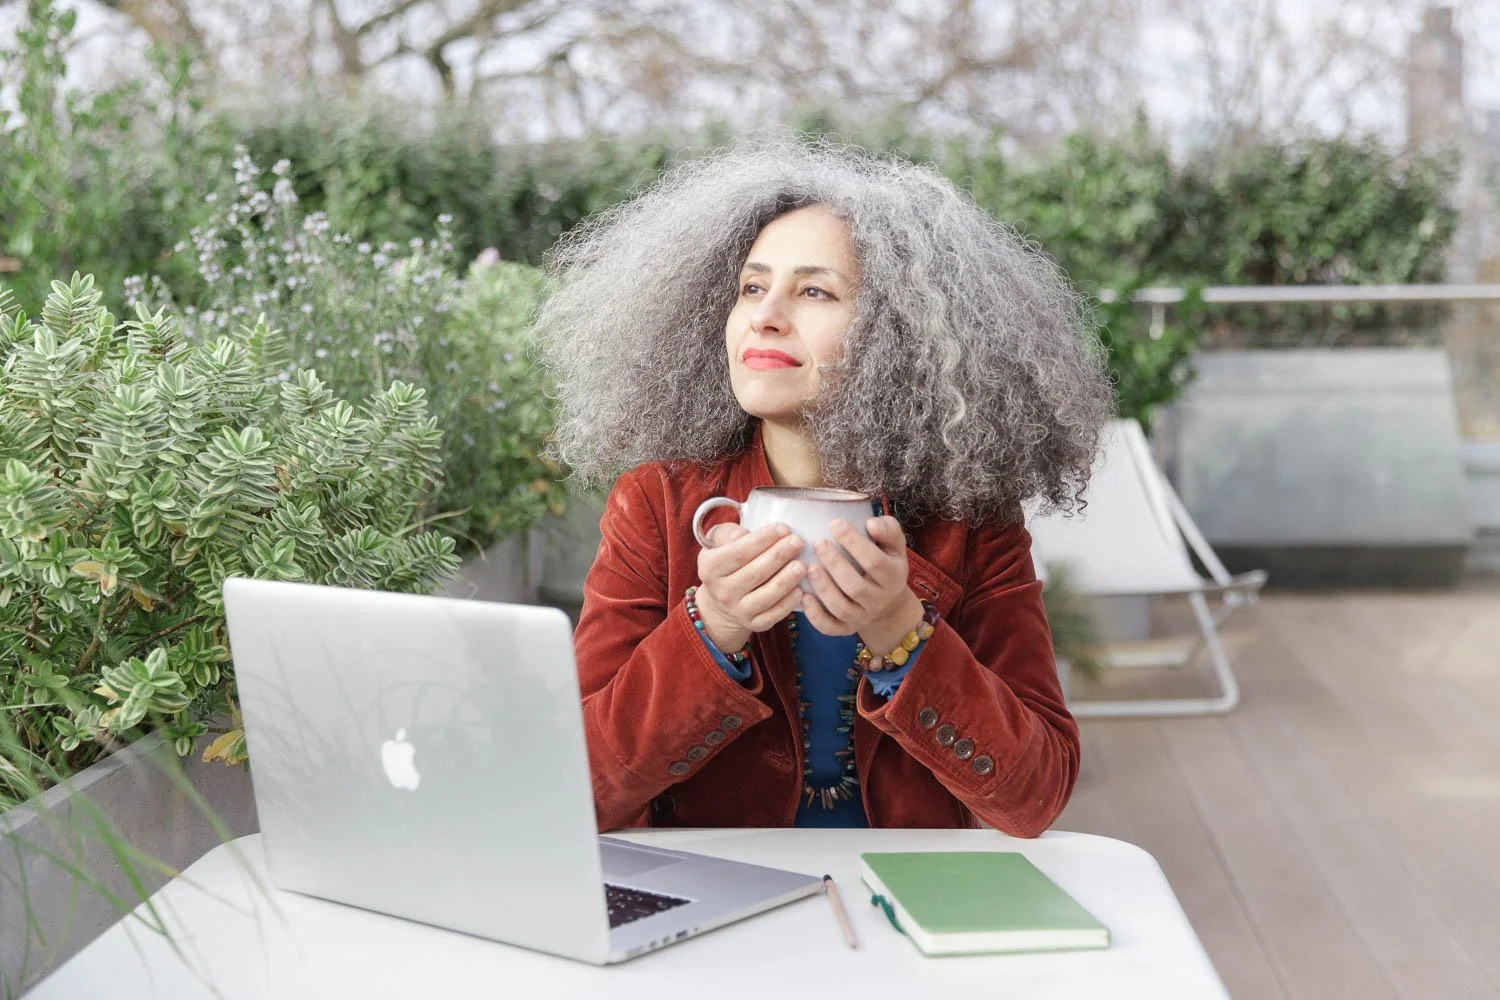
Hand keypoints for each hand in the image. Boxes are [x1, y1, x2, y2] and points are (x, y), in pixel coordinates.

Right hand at [693, 522, 806, 652]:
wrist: (721, 601)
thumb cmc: (727, 562)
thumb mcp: (718, 543)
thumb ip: (727, 533)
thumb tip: (742, 535)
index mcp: (710, 568)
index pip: (738, 552)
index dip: (762, 539)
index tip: (784, 528)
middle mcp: (722, 591)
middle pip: (755, 573)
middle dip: (779, 555)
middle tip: (798, 542)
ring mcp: (738, 610)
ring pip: (766, 596)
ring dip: (786, 580)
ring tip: (803, 565)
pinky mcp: (754, 624)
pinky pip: (773, 615)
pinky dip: (788, 604)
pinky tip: (800, 590)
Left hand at [802, 516, 923, 650]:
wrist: (888, 603)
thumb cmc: (885, 563)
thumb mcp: (894, 545)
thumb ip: (887, 529)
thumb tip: (871, 524)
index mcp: (893, 577)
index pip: (874, 561)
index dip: (854, 542)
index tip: (835, 523)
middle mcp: (879, 600)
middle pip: (855, 586)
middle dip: (835, 564)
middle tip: (818, 543)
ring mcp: (862, 617)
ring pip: (841, 608)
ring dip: (823, 587)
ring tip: (808, 567)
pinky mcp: (846, 629)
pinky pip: (829, 627)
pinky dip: (815, 615)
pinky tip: (804, 595)